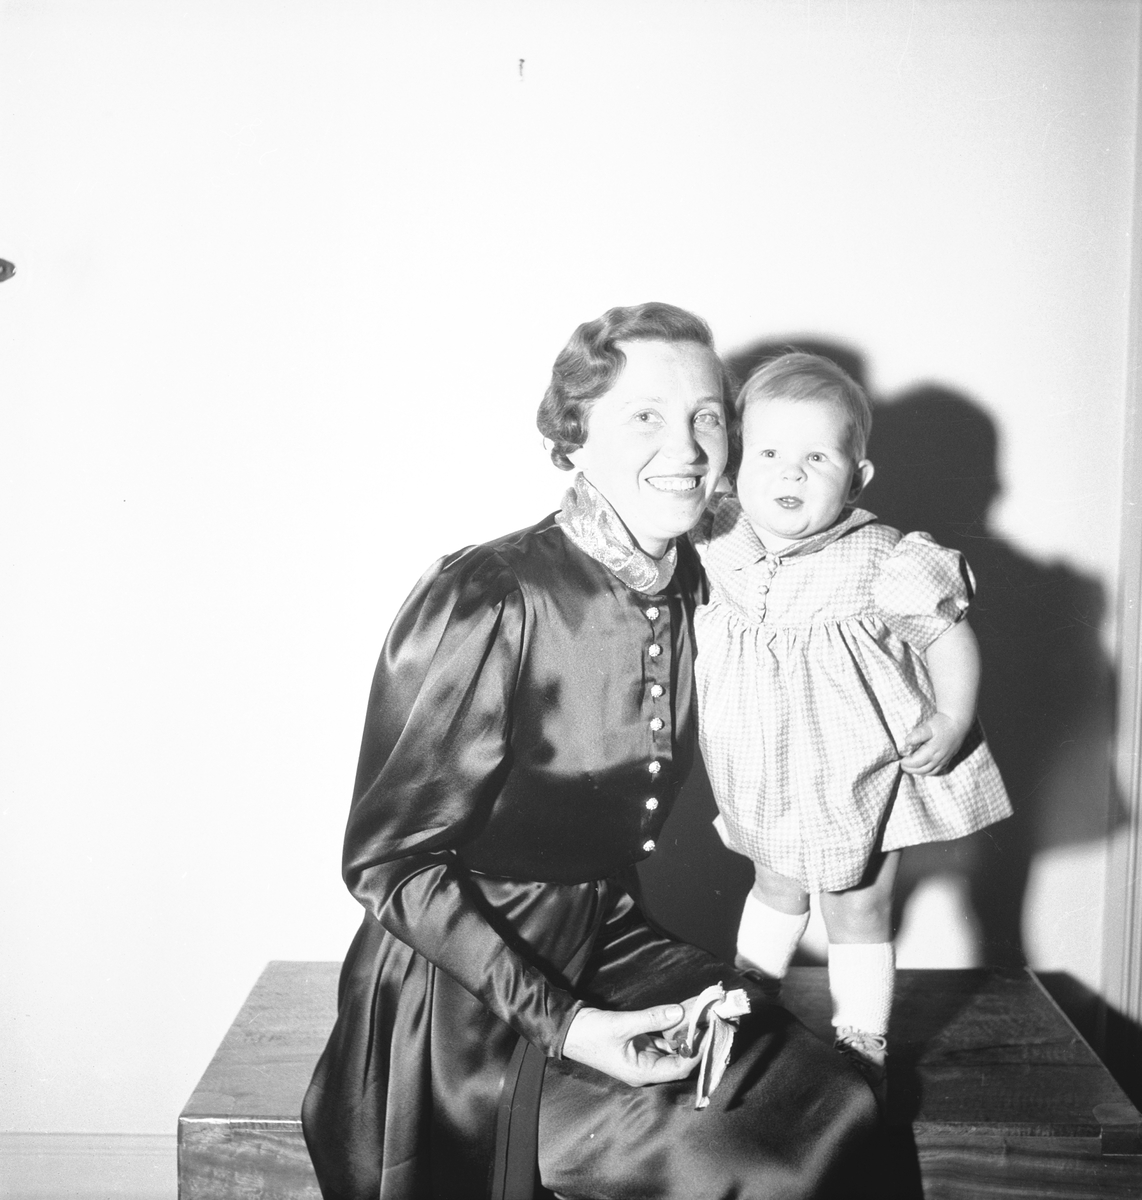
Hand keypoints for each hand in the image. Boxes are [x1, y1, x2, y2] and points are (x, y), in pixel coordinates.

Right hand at [562, 1002, 700, 1085]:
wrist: (567, 1029)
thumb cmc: (591, 1034)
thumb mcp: (622, 1025)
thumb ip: (652, 1018)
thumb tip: (679, 1012)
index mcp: (642, 1072)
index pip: (679, 1067)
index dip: (697, 1051)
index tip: (709, 1032)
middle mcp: (646, 1067)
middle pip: (679, 1056)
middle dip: (695, 1037)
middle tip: (711, 1017)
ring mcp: (643, 1055)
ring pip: (672, 1044)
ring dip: (686, 1028)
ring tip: (702, 1010)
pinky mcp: (639, 1043)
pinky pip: (663, 1037)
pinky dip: (673, 1025)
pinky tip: (684, 1011)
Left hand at [901, 712, 966, 775]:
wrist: (957, 723)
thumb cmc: (942, 724)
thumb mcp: (928, 727)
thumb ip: (917, 735)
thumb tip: (907, 741)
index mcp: (933, 751)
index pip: (917, 762)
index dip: (907, 763)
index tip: (900, 760)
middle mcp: (939, 758)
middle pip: (922, 769)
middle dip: (911, 769)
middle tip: (902, 765)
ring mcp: (944, 760)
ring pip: (930, 772)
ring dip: (918, 772)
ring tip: (910, 768)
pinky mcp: (948, 760)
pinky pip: (937, 771)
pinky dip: (928, 772)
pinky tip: (922, 768)